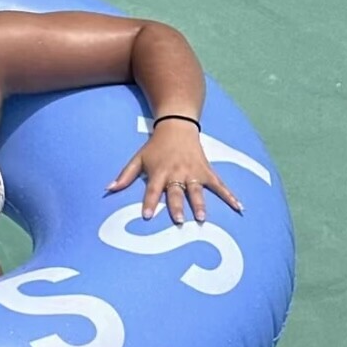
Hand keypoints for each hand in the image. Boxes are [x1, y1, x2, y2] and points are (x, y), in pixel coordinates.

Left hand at [105, 124, 242, 224]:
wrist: (178, 125)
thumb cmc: (156, 146)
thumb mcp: (138, 158)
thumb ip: (125, 175)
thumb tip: (108, 189)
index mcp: (160, 172)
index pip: (153, 190)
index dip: (149, 202)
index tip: (147, 216)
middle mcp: (177, 173)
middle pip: (177, 192)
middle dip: (178, 206)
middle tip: (179, 220)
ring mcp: (194, 172)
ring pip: (197, 190)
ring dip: (200, 204)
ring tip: (202, 218)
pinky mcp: (207, 171)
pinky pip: (220, 185)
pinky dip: (230, 196)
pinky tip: (239, 208)